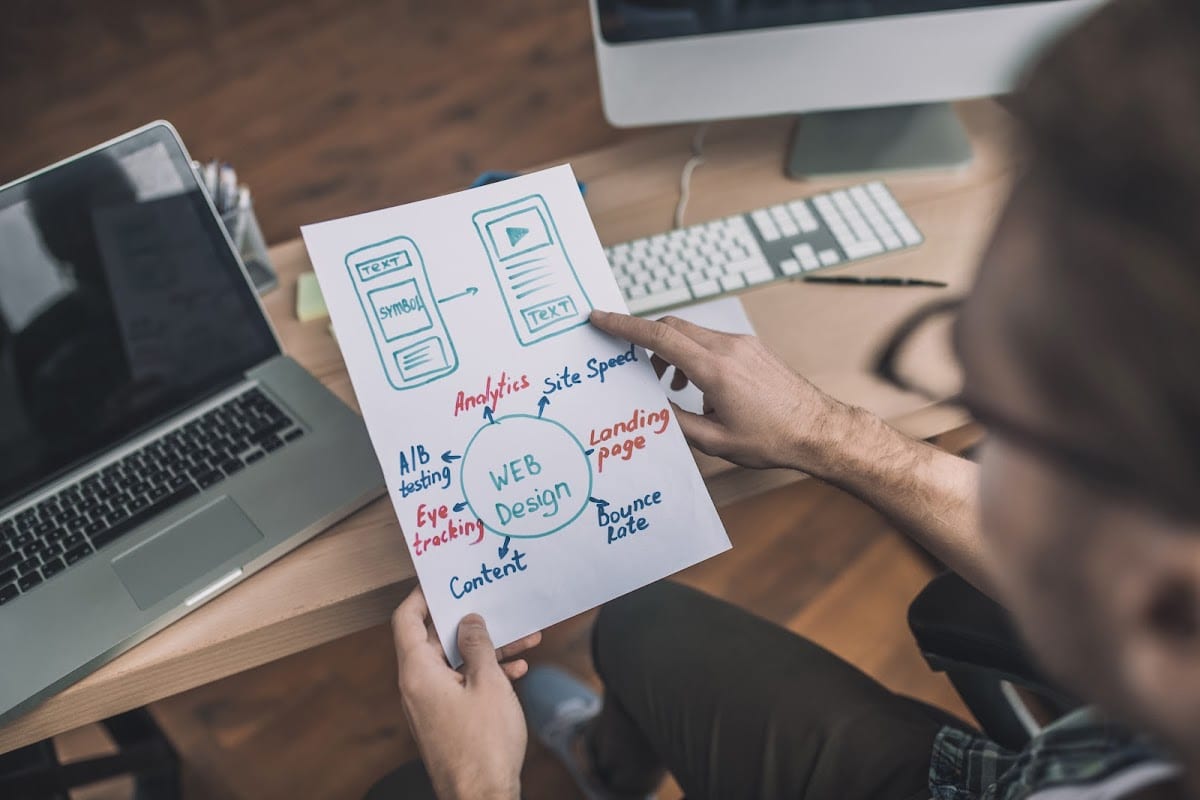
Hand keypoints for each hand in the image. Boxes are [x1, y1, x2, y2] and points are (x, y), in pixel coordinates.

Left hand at [391, 586, 541, 799]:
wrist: (482, 797)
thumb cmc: (484, 745)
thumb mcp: (487, 682)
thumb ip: (477, 645)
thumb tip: (468, 621)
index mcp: (417, 673)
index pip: (406, 620)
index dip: (422, 596)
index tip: (442, 580)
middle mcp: (417, 687)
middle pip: (436, 640)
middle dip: (470, 623)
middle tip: (495, 606)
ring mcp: (430, 706)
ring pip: (455, 663)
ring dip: (487, 649)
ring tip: (524, 639)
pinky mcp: (445, 721)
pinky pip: (461, 685)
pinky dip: (485, 674)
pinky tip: (517, 670)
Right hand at [589, 309, 858, 474]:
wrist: (819, 430)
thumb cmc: (771, 441)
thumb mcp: (715, 441)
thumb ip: (676, 421)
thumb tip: (650, 406)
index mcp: (715, 371)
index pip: (660, 337)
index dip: (624, 326)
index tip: (599, 318)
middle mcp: (728, 348)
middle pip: (672, 327)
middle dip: (644, 339)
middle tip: (629, 362)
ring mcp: (742, 344)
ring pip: (691, 333)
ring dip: (671, 352)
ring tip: (670, 386)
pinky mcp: (751, 348)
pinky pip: (710, 341)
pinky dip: (692, 356)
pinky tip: (697, 386)